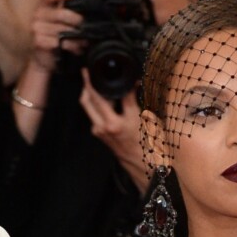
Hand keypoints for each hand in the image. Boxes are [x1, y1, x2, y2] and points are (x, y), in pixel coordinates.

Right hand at [29, 0, 83, 72]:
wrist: (46, 59)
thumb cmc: (57, 38)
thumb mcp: (63, 22)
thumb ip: (69, 7)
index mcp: (44, 7)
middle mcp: (38, 16)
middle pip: (60, 14)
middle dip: (76, 19)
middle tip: (85, 26)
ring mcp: (36, 29)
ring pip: (61, 30)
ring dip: (77, 37)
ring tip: (85, 42)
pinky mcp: (38, 41)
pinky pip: (59, 41)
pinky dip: (71, 46)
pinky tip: (77, 49)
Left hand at [80, 69, 147, 192]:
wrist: (143, 166)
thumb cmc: (149, 145)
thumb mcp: (147, 120)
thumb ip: (136, 101)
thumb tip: (134, 83)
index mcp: (117, 123)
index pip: (112, 94)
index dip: (115, 80)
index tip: (112, 70)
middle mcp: (105, 127)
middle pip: (88, 99)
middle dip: (87, 83)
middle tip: (86, 71)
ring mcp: (99, 131)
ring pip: (88, 107)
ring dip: (89, 93)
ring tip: (92, 81)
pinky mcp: (99, 134)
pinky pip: (93, 114)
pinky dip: (95, 104)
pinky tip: (103, 98)